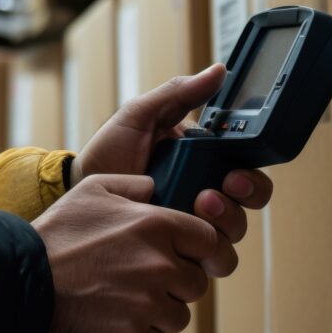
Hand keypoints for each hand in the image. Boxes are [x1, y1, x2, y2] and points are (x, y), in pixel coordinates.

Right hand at [33, 173, 235, 332]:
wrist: (18, 286)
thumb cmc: (54, 237)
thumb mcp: (90, 191)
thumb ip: (133, 185)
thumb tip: (157, 188)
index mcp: (157, 226)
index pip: (211, 242)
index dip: (201, 253)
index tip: (188, 260)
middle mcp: (160, 266)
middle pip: (196, 285)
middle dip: (175, 287)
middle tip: (140, 284)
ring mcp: (148, 306)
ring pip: (178, 318)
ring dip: (157, 316)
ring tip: (121, 306)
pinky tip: (114, 327)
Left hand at [71, 64, 273, 246]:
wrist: (79, 193)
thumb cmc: (109, 154)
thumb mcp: (140, 116)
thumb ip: (178, 94)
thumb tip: (219, 71)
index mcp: (206, 162)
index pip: (248, 171)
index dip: (252, 176)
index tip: (235, 173)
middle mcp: (207, 195)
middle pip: (249, 205)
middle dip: (241, 201)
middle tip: (214, 193)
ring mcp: (194, 226)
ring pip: (234, 235)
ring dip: (225, 223)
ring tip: (196, 208)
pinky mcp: (179, 251)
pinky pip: (208, 262)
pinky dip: (205, 254)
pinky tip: (184, 241)